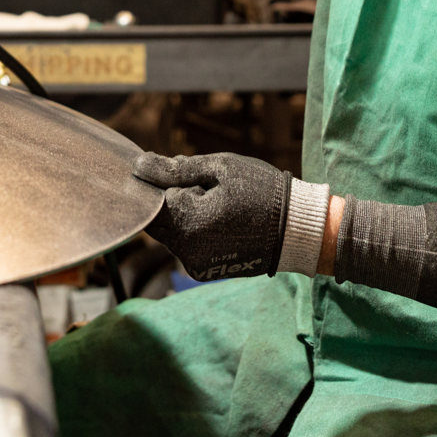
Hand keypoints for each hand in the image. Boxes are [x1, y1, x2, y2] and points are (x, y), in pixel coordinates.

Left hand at [133, 152, 290, 281]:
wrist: (296, 230)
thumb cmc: (261, 192)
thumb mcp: (221, 169)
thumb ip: (176, 169)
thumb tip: (140, 166)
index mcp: (187, 222)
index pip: (149, 200)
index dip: (156, 182)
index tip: (171, 171)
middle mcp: (185, 249)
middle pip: (156, 219)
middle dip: (169, 199)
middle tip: (200, 186)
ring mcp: (193, 264)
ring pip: (170, 232)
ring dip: (181, 215)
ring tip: (215, 203)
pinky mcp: (202, 271)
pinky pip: (184, 245)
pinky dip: (192, 230)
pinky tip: (218, 220)